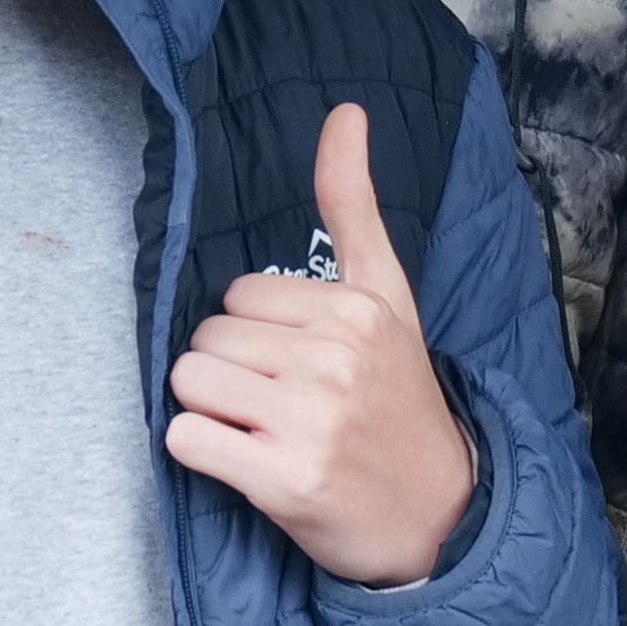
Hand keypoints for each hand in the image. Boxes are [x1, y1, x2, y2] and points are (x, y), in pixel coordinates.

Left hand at [165, 105, 477, 587]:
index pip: (237, 296)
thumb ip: (354, 205)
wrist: (441, 515)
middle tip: (284, 408)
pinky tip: (248, 465)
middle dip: (230, 373)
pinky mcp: (283, 481)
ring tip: (264, 434)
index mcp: (357, 308)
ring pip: (187, 383)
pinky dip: (201, 453)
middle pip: (205, 340)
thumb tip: (344, 109)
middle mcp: (335, 359)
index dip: (255, 334)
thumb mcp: (389, 297)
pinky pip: (185, 439)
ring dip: (211, 413)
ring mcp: (309, 421)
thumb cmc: (399, 400)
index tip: (300, 365)